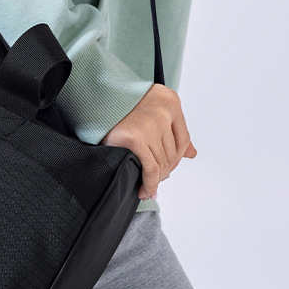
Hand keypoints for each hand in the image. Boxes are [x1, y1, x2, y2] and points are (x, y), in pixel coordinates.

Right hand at [100, 85, 196, 200]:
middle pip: (173, 153)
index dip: (177, 158)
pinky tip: (145, 189)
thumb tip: (191, 154)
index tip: (169, 168)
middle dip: (165, 170)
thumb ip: (173, 130)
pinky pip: (151, 169)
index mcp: (170, 101)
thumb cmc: (123, 105)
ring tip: (149, 187)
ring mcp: (150, 124)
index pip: (183, 139)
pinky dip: (150, 183)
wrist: (96, 99)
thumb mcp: (153, 109)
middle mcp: (163, 111)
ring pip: (163, 163)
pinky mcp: (135, 138)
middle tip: (155, 180)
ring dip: (157, 179)